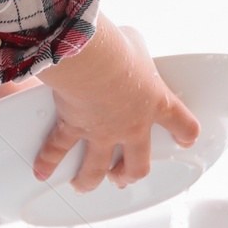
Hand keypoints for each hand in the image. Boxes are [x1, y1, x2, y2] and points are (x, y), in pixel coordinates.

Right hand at [34, 17, 197, 190]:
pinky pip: (58, 149)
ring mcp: (103, 132)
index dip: (185, 134)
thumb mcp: (135, 43)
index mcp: (155, 103)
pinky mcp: (75, 128)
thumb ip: (134, 52)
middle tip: (124, 176)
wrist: (92, 61)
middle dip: (130, 174)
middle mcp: (132, 125)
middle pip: (138, 165)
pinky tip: (42, 172)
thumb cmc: (116, 49)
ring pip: (98, 168)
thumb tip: (124, 45)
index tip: (185, 140)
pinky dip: (47, 161)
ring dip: (90, 179)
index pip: (183, 124)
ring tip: (84, 184)